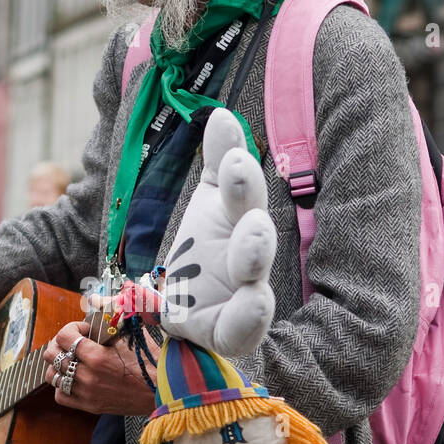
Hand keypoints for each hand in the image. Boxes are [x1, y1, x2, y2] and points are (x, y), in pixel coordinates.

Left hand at [44, 321, 156, 415]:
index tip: (84, 330)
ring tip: (72, 359)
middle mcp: (87, 376)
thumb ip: (110, 317)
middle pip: (52, 355)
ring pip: (52, 376)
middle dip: (61, 343)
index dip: (72, 328)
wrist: (162, 391)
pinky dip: (62, 385)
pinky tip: (74, 377)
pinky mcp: (89, 406)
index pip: (64, 336)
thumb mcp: (130, 335)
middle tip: (74, 342)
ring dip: (59, 364)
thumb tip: (95, 299)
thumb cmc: (150, 362)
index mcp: (97, 356)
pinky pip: (60, 395)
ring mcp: (86, 393)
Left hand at [160, 106, 275, 355]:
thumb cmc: (203, 255)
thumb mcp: (207, 207)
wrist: (187, 313)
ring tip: (256, 230)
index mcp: (238, 221)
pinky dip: (251, 315)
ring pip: (254, 272)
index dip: (235, 160)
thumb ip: (218, 164)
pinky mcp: (231, 330)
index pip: (240, 189)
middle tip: (244, 172)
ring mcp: (242, 292)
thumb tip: (221, 113)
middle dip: (249, 198)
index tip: (223, 123)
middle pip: (252, 228)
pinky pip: (244, 326)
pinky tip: (256, 300)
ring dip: (255, 250)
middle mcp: (246, 255)